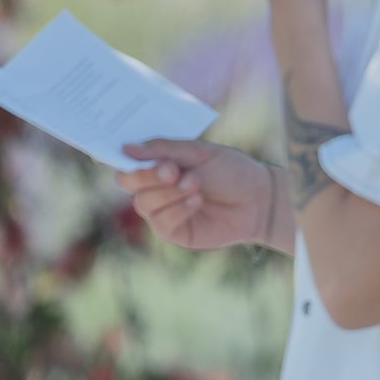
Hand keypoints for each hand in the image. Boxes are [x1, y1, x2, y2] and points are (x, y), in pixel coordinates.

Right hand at [118, 140, 279, 251]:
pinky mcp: (174, 231)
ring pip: (143, 203)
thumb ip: (163, 149)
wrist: (258, 198)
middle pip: (127, 182)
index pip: (125, 160)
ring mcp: (162, 210)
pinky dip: (178, 209)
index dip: (122, 157)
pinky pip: (161, 222)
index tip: (126, 151)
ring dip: (169, 193)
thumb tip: (126, 148)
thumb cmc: (230, 170)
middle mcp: (155, 186)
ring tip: (195, 184)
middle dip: (146, 175)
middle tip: (171, 169)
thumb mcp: (199, 151)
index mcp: (157, 162)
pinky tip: (197, 201)